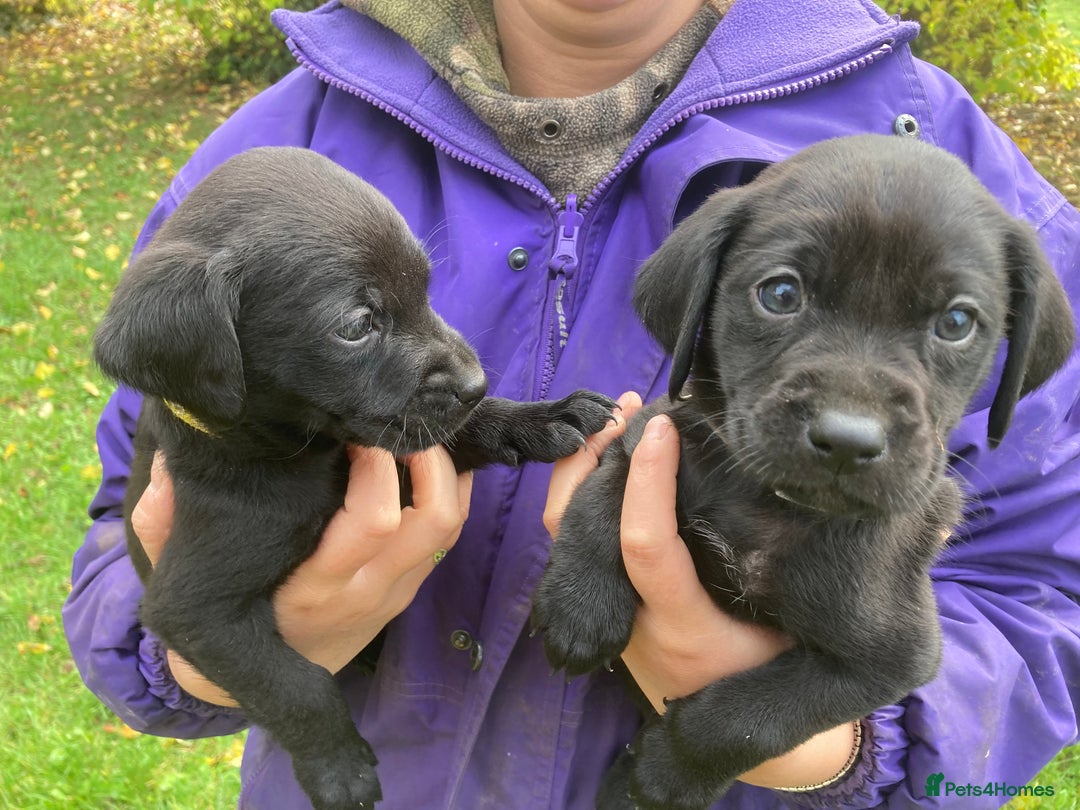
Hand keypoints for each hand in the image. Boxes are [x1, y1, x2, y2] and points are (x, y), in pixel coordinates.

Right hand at [131, 444, 470, 706]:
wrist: (256, 688)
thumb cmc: (223, 617)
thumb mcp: (184, 581)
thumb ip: (165, 528)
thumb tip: (169, 469)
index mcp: (310, 588)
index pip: (371, 525)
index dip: (377, 470)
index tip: (355, 430)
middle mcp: (361, 593)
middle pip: (427, 522)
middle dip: (427, 462)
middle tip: (403, 423)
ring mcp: (390, 596)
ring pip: (446, 528)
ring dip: (448, 474)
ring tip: (423, 433)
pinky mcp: (404, 594)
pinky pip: (446, 540)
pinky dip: (454, 494)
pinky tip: (440, 459)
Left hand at [544, 397, 857, 788]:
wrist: (736, 738)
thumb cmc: (780, 674)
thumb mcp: (804, 633)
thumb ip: (818, 578)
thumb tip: (911, 518)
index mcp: (685, 628)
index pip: (645, 548)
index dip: (647, 483)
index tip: (664, 428)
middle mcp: (635, 619)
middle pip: (578, 532)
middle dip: (594, 462)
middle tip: (628, 407)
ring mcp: (612, 610)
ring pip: (565, 533)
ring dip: (583, 469)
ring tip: (615, 416)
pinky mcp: (606, 601)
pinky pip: (577, 541)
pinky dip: (586, 490)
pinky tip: (610, 454)